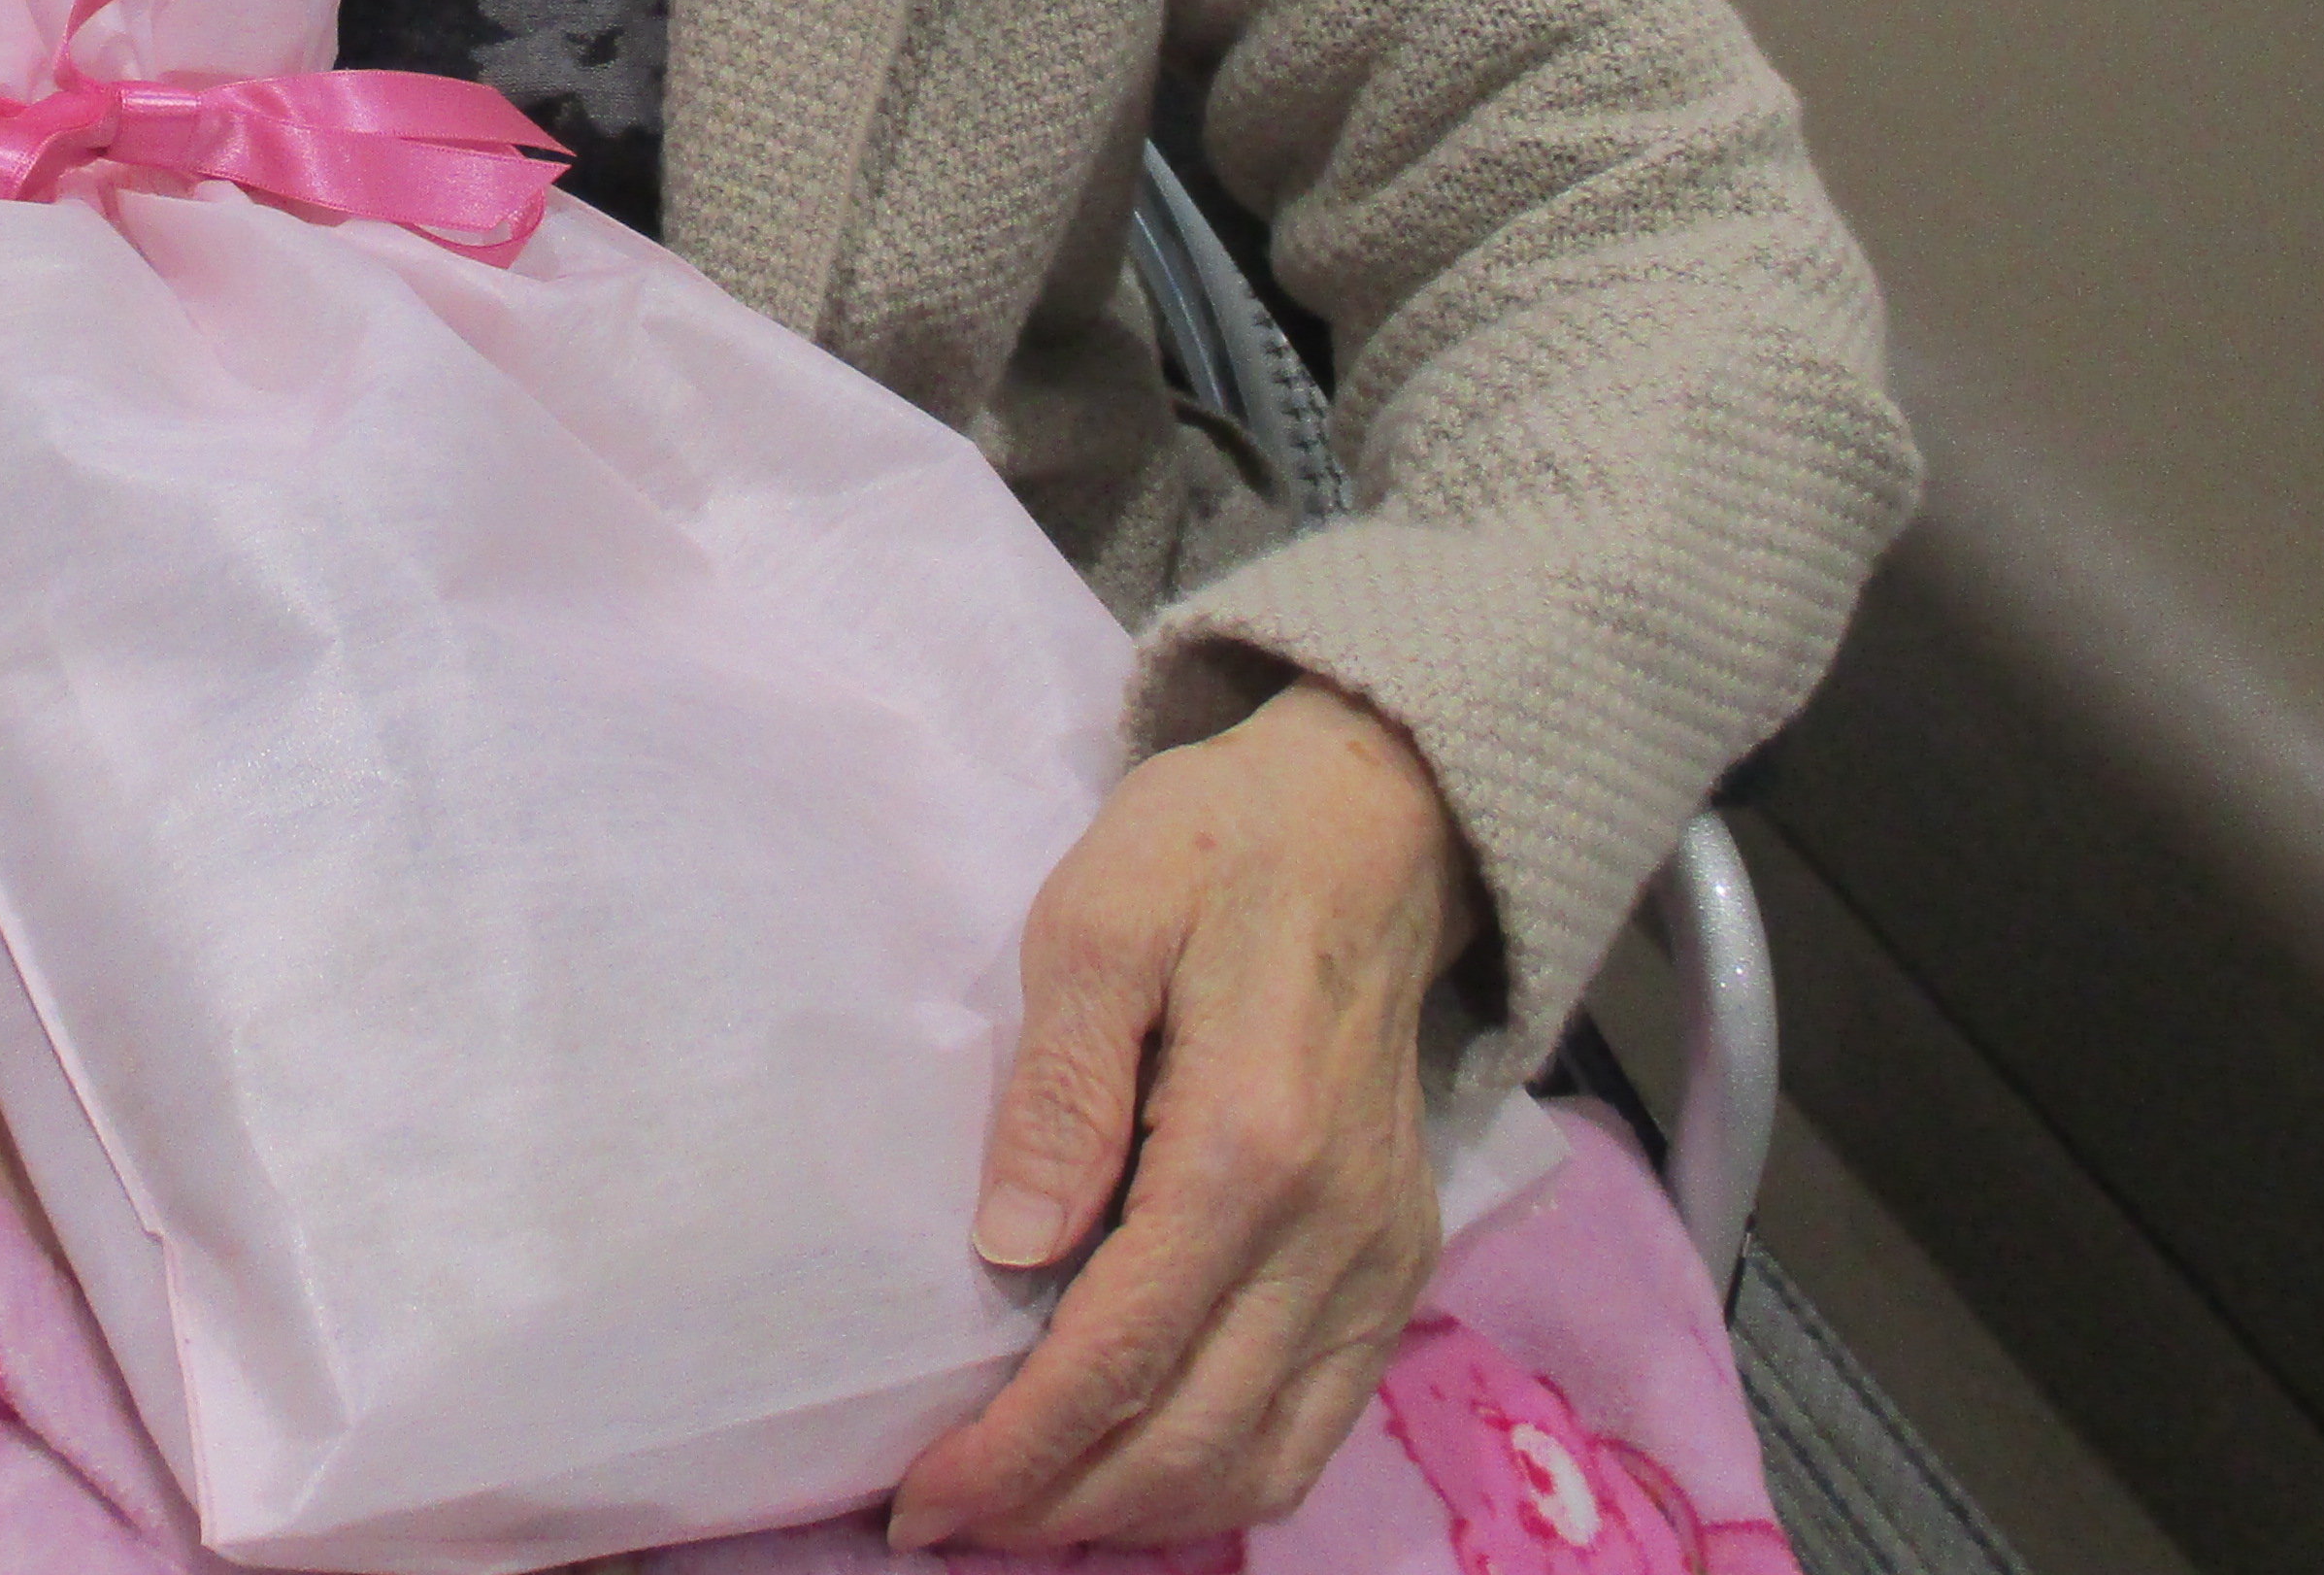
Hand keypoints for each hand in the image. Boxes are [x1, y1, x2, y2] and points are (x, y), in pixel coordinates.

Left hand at [886, 683, 1481, 1552]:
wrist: (1370, 819)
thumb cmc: (1211, 852)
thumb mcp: (1097, 922)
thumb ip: (1058, 1088)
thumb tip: (1012, 1250)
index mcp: (1251, 1148)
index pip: (1119, 1356)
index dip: (1016, 1451)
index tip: (921, 1498)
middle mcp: (1336, 1231)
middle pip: (1192, 1439)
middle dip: (1062, 1507)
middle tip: (948, 1519)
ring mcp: (1383, 1257)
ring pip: (1266, 1458)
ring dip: (1143, 1512)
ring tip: (1029, 1510)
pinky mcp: (1402, 1262)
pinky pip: (1319, 1420)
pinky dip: (1225, 1474)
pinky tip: (1138, 1470)